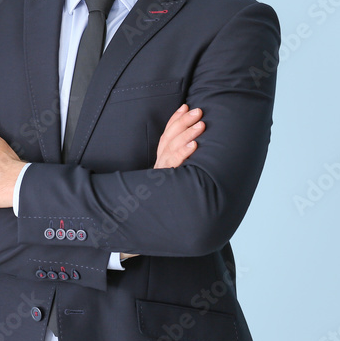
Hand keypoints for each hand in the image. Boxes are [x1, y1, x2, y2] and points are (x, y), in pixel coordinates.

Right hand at [122, 106, 203, 261]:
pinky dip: (183, 154)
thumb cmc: (159, 210)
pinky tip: (195, 146)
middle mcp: (157, 168)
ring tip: (201, 123)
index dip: (175, 121)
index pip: (165, 137)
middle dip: (183, 122)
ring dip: (187, 134)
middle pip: (168, 139)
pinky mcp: (162, 186)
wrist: (138, 234)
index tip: (185, 106)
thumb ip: (174, 172)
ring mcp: (159, 176)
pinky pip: (173, 168)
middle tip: (198, 110)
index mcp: (158, 165)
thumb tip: (194, 155)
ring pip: (171, 150)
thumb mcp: (167, 187)